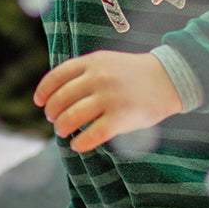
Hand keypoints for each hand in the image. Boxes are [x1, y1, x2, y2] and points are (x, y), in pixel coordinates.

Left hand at [33, 50, 183, 152]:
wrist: (169, 78)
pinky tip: (78, 145)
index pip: (57, 77)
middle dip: (52, 113)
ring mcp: (110, 97)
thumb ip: (83, 72)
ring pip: (72, 117)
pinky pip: (93, 134)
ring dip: (62, 127)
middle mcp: (99, 78)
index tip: (39, 103)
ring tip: (63, 132)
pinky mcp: (121, 117)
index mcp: (92, 62)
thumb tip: (54, 94)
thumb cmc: (132, 74)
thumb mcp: (106, 62)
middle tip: (54, 120)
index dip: (43, 91)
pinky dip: (81, 143)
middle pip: (61, 99)